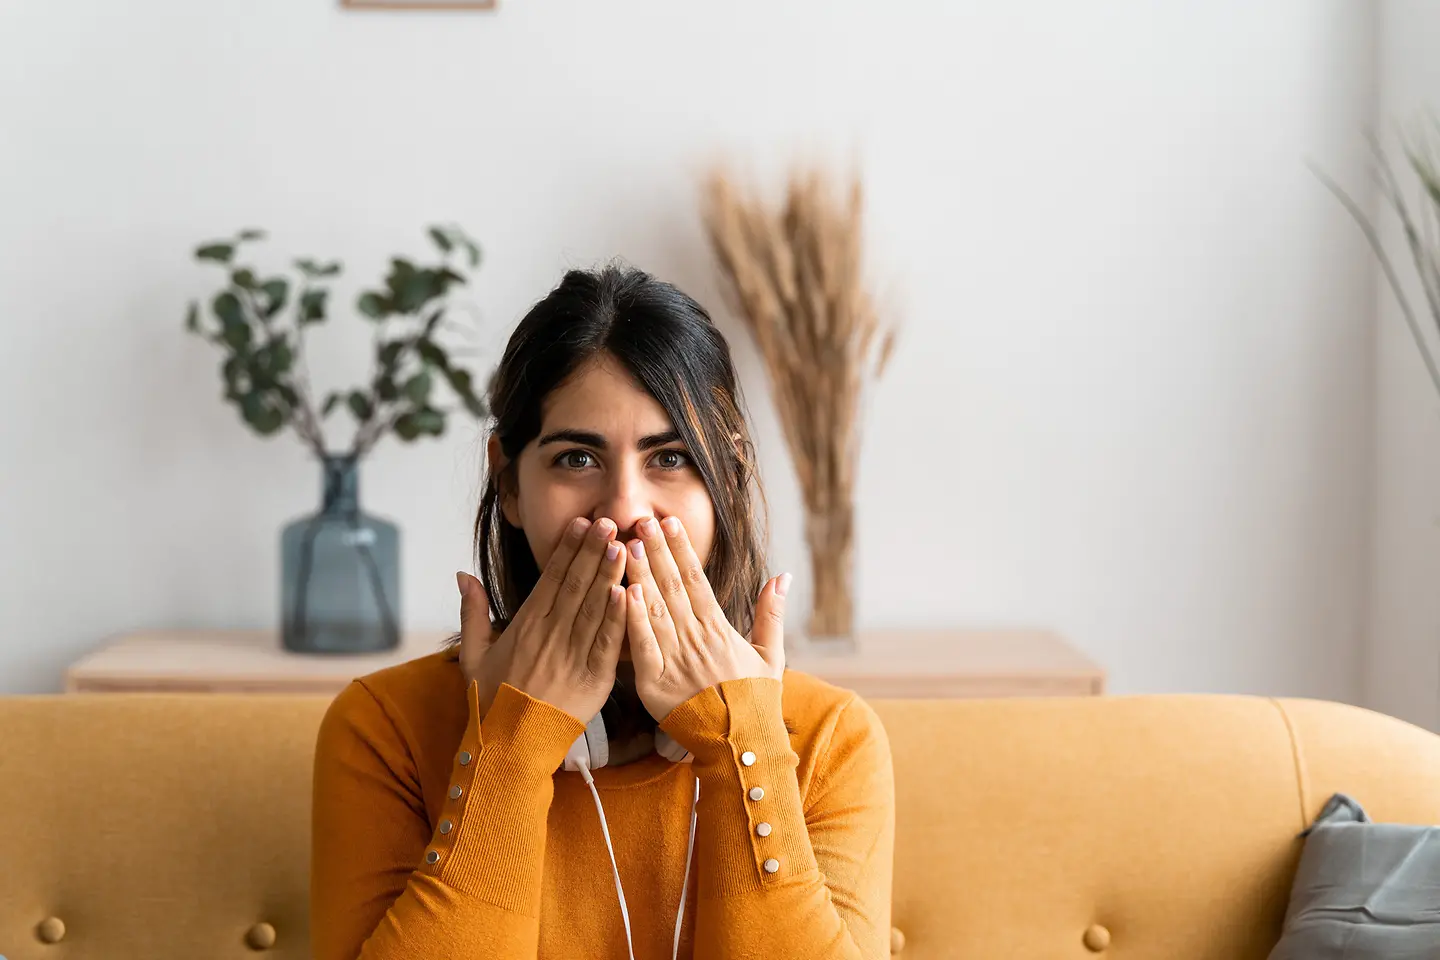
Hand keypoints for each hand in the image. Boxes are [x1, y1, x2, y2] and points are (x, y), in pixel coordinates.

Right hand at [456, 516, 628, 722]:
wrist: (509, 747)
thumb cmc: (492, 702)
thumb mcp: (473, 655)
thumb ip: (472, 612)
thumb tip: (463, 574)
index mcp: (525, 625)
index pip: (551, 578)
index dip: (568, 549)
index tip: (581, 522)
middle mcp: (550, 635)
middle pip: (576, 585)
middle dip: (593, 550)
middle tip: (608, 520)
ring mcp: (572, 656)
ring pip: (594, 608)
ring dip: (609, 575)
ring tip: (623, 545)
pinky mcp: (593, 679)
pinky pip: (606, 643)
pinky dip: (617, 617)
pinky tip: (626, 593)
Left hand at [622, 515, 788, 721]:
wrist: (741, 749)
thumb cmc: (755, 703)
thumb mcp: (770, 656)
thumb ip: (772, 613)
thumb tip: (782, 575)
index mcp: (720, 630)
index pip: (697, 580)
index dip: (681, 549)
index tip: (669, 522)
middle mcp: (697, 640)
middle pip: (672, 587)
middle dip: (655, 551)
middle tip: (640, 520)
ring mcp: (676, 662)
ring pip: (655, 610)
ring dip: (639, 576)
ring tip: (624, 546)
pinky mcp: (656, 685)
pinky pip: (643, 647)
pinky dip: (634, 619)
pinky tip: (623, 593)